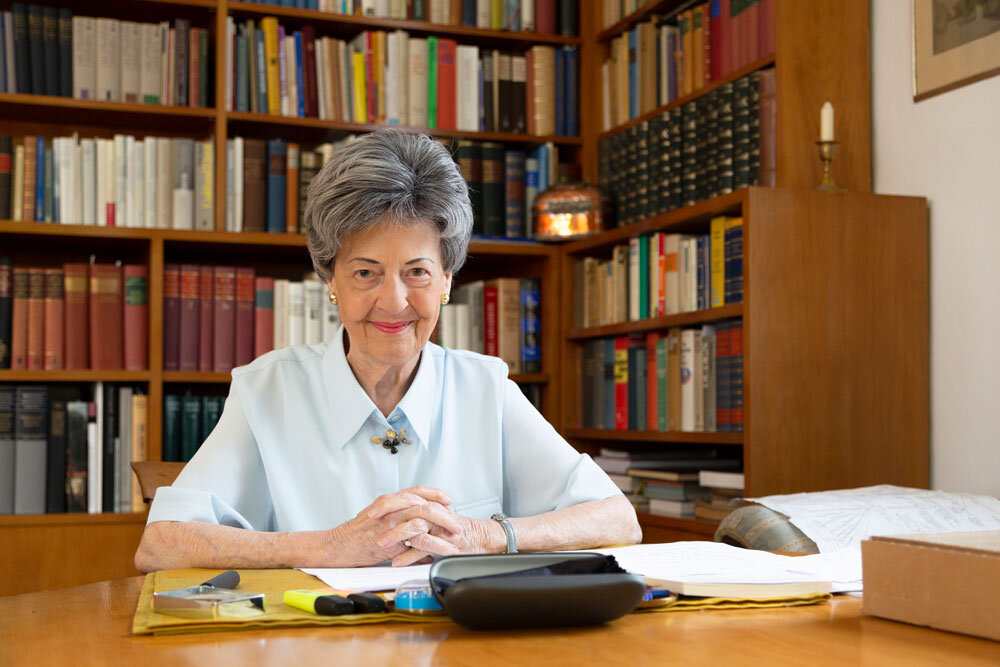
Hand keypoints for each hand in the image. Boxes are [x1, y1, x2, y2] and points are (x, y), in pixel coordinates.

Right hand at [327, 486, 458, 566]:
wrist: (338, 545)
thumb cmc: (357, 534)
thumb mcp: (379, 521)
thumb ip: (398, 522)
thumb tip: (419, 534)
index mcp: (389, 501)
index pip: (416, 491)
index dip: (434, 494)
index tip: (448, 500)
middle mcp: (390, 507)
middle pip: (423, 502)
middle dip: (444, 512)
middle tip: (456, 522)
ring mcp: (389, 522)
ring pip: (421, 516)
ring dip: (441, 525)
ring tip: (453, 535)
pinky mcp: (388, 538)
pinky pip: (413, 537)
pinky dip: (429, 542)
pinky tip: (439, 548)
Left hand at [373, 502, 501, 566]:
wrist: (478, 539)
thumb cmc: (452, 531)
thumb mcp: (432, 520)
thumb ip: (415, 516)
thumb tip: (391, 519)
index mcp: (428, 505)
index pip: (405, 497)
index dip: (386, 502)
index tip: (369, 510)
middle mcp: (433, 513)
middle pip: (409, 504)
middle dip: (388, 511)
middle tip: (371, 519)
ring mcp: (438, 527)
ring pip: (416, 526)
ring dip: (397, 535)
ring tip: (382, 545)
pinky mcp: (444, 542)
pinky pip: (425, 547)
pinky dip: (410, 555)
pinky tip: (397, 562)